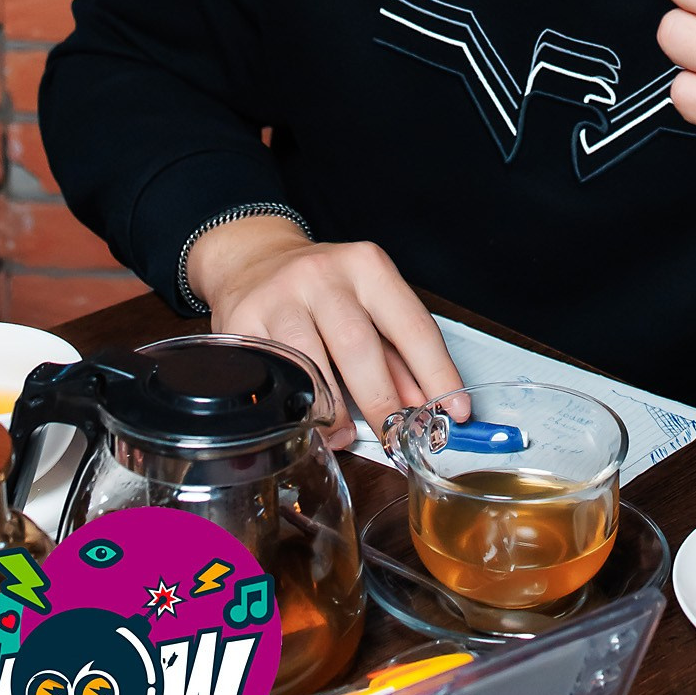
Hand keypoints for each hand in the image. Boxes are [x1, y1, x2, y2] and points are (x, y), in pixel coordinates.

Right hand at [186, 216, 461, 446]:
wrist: (253, 257)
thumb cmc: (321, 287)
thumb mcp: (366, 302)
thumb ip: (396, 352)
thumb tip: (424, 403)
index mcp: (366, 266)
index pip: (411, 325)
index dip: (436, 373)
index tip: (454, 411)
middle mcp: (323, 274)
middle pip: (359, 347)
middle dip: (383, 401)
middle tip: (397, 437)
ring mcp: (279, 294)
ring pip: (311, 363)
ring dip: (334, 410)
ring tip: (345, 434)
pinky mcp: (241, 318)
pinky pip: (272, 372)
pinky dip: (292, 403)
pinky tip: (305, 419)